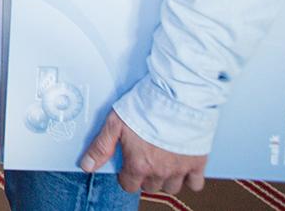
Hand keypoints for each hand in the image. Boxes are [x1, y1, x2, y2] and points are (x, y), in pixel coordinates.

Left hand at [79, 109, 205, 194]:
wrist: (178, 97)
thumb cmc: (147, 106)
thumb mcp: (115, 123)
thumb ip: (101, 147)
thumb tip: (87, 166)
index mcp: (139, 164)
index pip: (129, 185)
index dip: (125, 175)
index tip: (127, 164)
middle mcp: (160, 171)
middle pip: (150, 186)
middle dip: (145, 175)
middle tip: (144, 157)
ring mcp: (180, 168)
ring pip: (171, 186)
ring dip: (165, 177)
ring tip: (162, 160)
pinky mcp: (198, 162)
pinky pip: (195, 183)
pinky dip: (189, 178)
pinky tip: (181, 165)